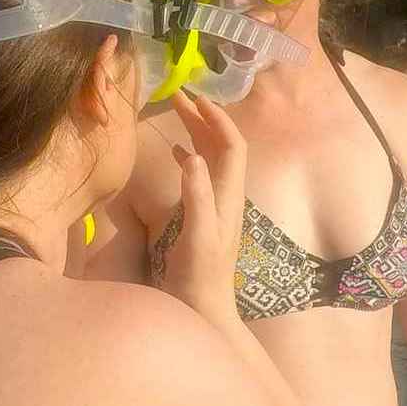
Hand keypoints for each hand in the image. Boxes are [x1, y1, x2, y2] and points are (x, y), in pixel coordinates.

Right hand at [157, 91, 246, 320]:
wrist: (203, 310)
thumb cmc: (199, 277)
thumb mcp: (197, 237)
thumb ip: (196, 197)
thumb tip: (191, 155)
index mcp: (228, 196)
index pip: (232, 145)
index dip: (218, 119)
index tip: (196, 98)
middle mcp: (226, 196)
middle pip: (221, 146)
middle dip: (203, 118)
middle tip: (177, 95)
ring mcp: (216, 205)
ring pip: (210, 157)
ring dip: (196, 132)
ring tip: (174, 112)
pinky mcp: (204, 215)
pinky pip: (200, 174)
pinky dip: (189, 155)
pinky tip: (176, 151)